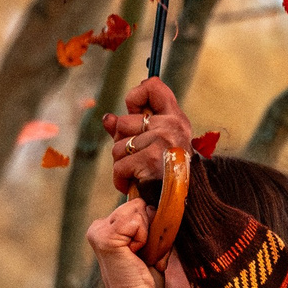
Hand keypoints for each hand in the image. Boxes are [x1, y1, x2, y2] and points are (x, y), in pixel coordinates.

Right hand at [86, 197, 160, 287]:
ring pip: (139, 209)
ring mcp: (99, 231)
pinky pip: (137, 221)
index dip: (149, 226)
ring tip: (140, 256)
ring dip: (148, 234)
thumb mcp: (147, 245)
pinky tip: (136, 256)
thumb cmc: (143, 281)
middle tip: (143, 255)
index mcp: (106, 228)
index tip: (143, 252)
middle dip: (150, 228)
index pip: (137, 205)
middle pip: (139, 204)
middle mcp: (98, 227)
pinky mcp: (105, 238)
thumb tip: (164, 205)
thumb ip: (148, 225)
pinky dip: (144, 238)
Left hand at [102, 76, 194, 193]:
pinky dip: (121, 179)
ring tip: (138, 171)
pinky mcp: (150, 160)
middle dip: (122, 143)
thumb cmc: (166, 170)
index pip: (152, 86)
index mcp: (175, 117)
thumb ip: (130, 128)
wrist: (181, 201)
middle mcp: (171, 126)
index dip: (135, 98)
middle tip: (137, 157)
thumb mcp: (153, 143)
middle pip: (123, 123)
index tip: (136, 113)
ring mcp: (161, 142)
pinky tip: (132, 183)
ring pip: (118, 147)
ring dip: (121, 163)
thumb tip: (107, 118)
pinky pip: (119, 166)